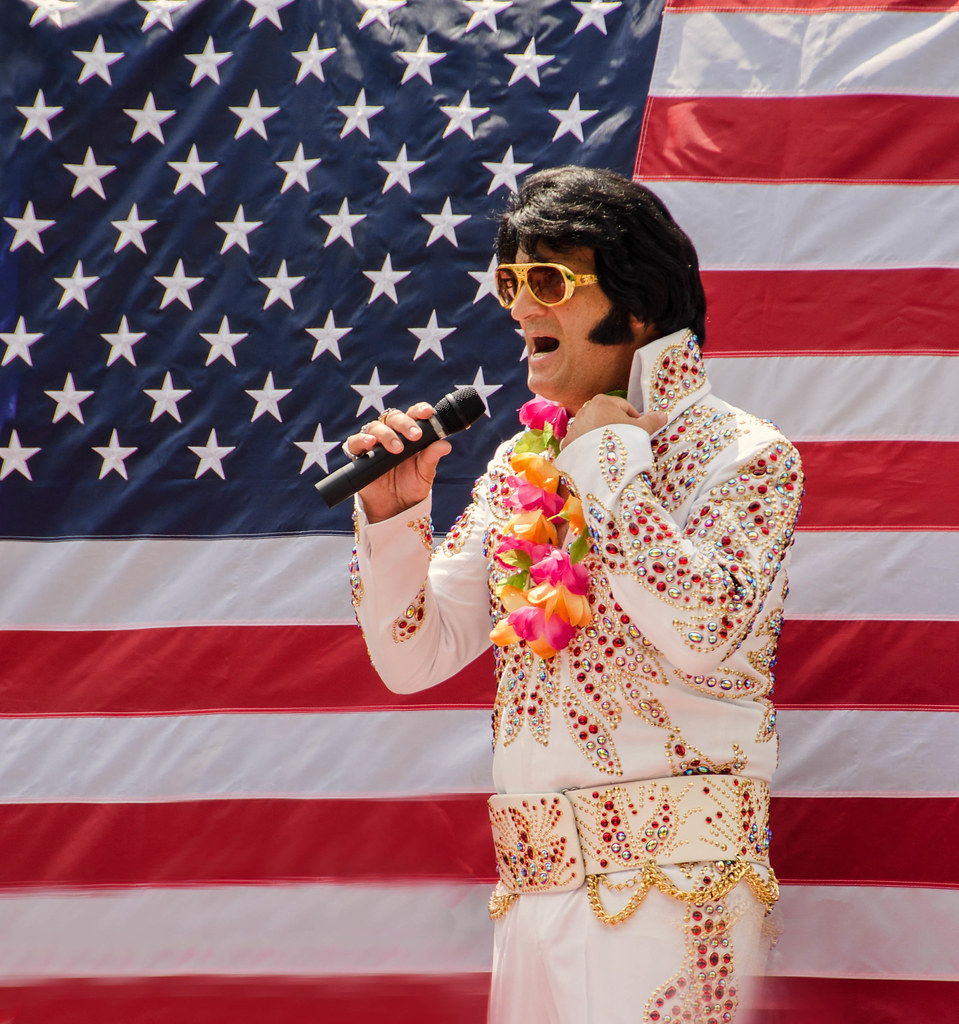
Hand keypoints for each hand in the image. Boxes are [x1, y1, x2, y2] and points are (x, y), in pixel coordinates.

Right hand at [344, 403, 451, 522]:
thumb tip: (445, 445)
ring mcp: (374, 444)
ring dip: (386, 434)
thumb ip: (432, 457)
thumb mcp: (425, 473)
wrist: (395, 508)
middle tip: (415, 436)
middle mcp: (391, 434)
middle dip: (404, 423)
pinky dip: (361, 440)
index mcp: (410, 434)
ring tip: (396, 448)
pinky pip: (355, 442)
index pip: (413, 415)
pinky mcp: (359, 456)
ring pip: (374, 427)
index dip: (420, 410)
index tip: (427, 413)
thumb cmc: (412, 486)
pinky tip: (370, 444)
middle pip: (393, 417)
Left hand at [561, 394, 667, 448]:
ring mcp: (574, 426)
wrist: (601, 465)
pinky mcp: (568, 442)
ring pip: (594, 429)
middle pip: (607, 417)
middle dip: (617, 428)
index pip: (624, 407)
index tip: (639, 432)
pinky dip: (590, 447)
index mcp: (603, 401)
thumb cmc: (623, 442)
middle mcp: (585, 410)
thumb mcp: (641, 431)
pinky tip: (599, 457)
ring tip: (613, 451)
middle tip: (627, 442)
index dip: (634, 419)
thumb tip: (663, 415)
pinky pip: (582, 442)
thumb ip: (652, 421)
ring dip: (603, 437)